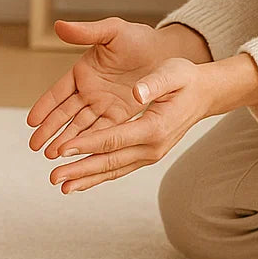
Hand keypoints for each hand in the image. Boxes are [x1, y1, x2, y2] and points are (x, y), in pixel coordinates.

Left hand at [26, 17, 218, 193]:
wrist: (204, 95)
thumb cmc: (185, 79)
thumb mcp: (172, 73)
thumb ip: (154, 83)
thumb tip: (136, 93)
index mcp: (155, 127)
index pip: (114, 139)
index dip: (87, 144)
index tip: (63, 149)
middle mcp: (153, 147)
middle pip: (111, 161)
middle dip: (80, 170)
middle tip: (53, 177)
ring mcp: (151, 154)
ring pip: (114, 170)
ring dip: (87, 178)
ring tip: (61, 185)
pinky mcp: (147, 153)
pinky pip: (120, 167)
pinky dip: (99, 175)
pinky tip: (81, 180)